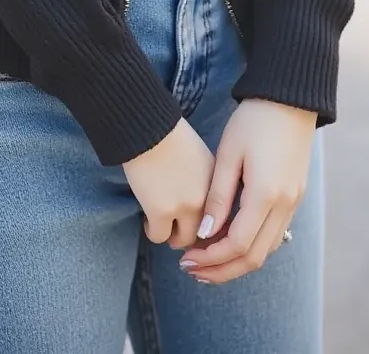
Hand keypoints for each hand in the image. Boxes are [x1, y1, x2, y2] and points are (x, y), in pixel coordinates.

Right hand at [122, 118, 215, 247]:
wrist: (148, 127)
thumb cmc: (170, 136)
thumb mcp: (201, 158)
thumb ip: (205, 182)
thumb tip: (201, 205)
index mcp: (217, 183)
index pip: (221, 219)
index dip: (208, 225)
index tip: (196, 226)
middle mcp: (205, 198)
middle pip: (204, 234)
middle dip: (191, 234)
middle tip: (178, 229)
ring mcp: (184, 207)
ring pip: (182, 240)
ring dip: (172, 234)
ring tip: (162, 223)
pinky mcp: (160, 212)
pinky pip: (159, 236)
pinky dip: (152, 231)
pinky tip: (147, 219)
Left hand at [178, 100, 315, 284]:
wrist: (290, 97)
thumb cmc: (254, 121)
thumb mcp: (229, 154)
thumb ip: (218, 197)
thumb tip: (204, 234)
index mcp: (265, 194)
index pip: (237, 245)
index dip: (210, 258)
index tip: (186, 258)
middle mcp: (284, 205)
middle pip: (254, 257)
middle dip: (222, 270)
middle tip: (192, 269)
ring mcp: (293, 203)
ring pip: (267, 250)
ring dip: (237, 262)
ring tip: (207, 261)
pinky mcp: (295, 196)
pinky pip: (274, 235)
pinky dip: (252, 246)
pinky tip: (230, 241)